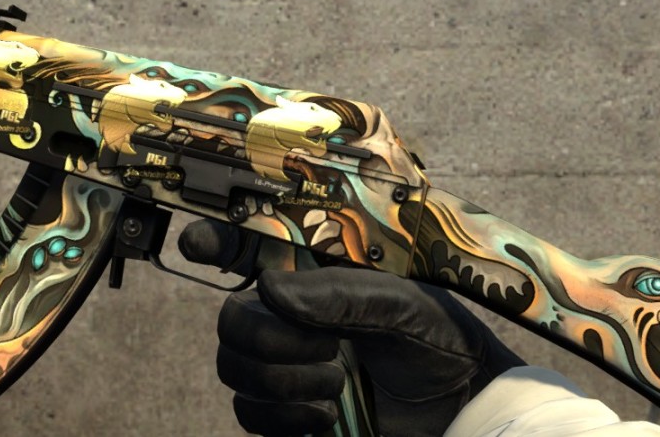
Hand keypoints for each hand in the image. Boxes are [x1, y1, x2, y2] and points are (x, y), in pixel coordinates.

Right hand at [180, 220, 524, 436]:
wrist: (463, 406)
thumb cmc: (440, 339)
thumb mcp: (400, 305)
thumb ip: (338, 295)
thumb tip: (270, 287)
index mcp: (314, 279)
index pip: (250, 252)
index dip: (215, 242)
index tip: (196, 243)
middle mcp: (291, 320)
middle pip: (231, 321)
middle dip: (267, 339)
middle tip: (324, 350)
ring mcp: (286, 368)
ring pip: (234, 370)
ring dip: (283, 382)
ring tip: (336, 384)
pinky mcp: (287, 415)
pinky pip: (249, 414)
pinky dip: (283, 417)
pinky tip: (325, 416)